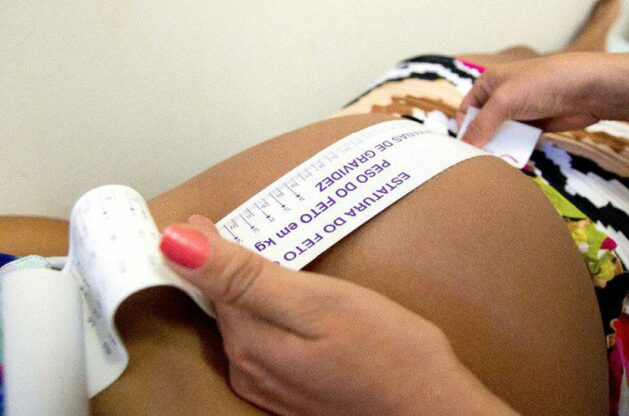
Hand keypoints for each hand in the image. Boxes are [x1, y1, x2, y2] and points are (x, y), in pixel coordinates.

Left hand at [160, 215, 517, 415]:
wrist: (431, 409)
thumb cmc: (388, 353)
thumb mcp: (316, 301)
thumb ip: (244, 276)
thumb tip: (176, 244)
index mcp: (250, 340)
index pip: (209, 279)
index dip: (206, 244)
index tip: (203, 215)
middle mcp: (250, 368)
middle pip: (225, 302)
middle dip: (225, 264)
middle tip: (230, 224)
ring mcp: (270, 385)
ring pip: (245, 321)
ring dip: (246, 288)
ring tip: (261, 254)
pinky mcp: (292, 392)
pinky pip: (264, 342)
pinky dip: (267, 314)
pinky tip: (288, 301)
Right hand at [456, 52, 605, 146]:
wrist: (588, 89)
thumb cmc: (544, 83)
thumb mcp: (504, 101)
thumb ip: (481, 125)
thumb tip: (465, 146)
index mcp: (489, 83)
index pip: (465, 109)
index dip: (463, 129)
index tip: (465, 148)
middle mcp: (501, 96)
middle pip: (481, 125)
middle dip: (480, 141)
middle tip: (478, 160)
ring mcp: (519, 111)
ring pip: (500, 135)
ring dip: (498, 148)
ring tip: (496, 163)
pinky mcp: (535, 125)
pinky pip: (518, 141)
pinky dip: (515, 150)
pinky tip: (514, 160)